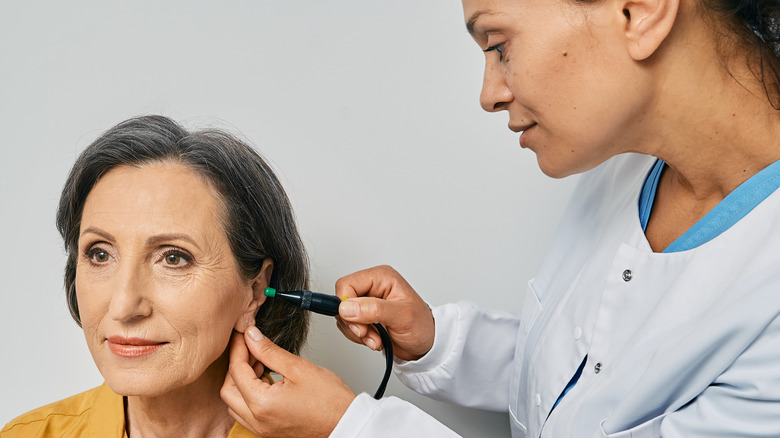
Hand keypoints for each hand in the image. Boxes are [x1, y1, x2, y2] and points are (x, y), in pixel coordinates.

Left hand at [221, 327, 355, 437]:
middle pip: (228, 390)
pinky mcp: (268, 431)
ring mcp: (261, 429)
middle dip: (236, 366)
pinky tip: (265, 379)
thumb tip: (252, 337)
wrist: (345, 423)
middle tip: (250, 348)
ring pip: (234, 403)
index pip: (237, 371)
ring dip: (241, 382)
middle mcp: (257, 420)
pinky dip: (249, 395)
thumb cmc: (330, 401)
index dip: (238, 348)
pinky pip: (246, 412)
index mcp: (262, 404)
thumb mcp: (298, 368)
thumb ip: (270, 351)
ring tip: (260, 363)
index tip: (243, 334)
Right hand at [335, 265, 434, 360]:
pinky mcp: (363, 317)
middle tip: (369, 334)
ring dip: (357, 333)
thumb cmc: (422, 326)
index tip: (359, 323)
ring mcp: (366, 303)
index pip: (347, 284)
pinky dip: (358, 337)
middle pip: (342, 301)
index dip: (346, 305)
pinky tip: (374, 339)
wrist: (425, 345)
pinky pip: (347, 326)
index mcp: (381, 277)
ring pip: (343, 316)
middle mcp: (372, 287)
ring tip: (376, 339)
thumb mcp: (402, 317)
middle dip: (354, 323)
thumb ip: (374, 309)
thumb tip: (347, 307)